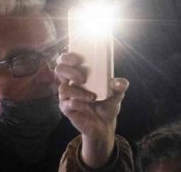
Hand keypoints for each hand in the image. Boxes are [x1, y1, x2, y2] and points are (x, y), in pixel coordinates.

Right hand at [55, 53, 127, 169]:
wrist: (104, 124)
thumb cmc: (107, 103)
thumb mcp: (117, 93)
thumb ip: (119, 86)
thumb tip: (121, 83)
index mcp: (81, 73)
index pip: (67, 59)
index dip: (68, 56)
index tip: (77, 58)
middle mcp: (71, 82)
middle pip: (59, 69)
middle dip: (69, 71)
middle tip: (82, 77)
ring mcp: (67, 96)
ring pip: (62, 88)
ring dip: (78, 92)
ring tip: (92, 97)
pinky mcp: (66, 108)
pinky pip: (68, 103)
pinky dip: (79, 103)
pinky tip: (88, 106)